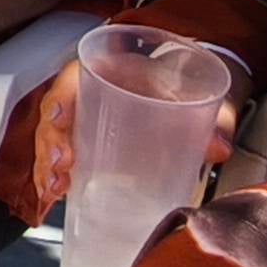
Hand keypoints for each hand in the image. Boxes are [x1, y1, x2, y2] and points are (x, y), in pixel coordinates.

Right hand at [25, 60, 240, 205]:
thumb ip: (215, 117)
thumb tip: (219, 147)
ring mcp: (84, 120)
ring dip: (47, 166)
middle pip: (56, 115)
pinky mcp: (86, 144)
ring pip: (52, 140)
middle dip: (51, 144)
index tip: (61, 120)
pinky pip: (59, 159)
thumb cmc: (181, 83)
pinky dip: (54, 177)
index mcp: (109, 70)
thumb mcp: (199, 91)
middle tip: (61, 169)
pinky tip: (57, 196)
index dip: (61, 99)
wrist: (184, 87)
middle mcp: (89, 93)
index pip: (74, 79)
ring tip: (56, 189)